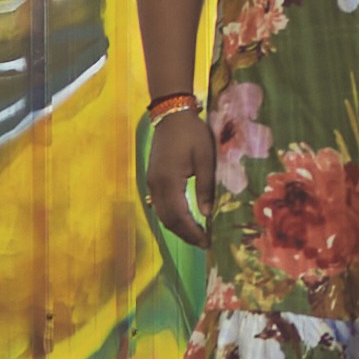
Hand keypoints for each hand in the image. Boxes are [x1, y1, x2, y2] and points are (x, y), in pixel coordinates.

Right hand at [138, 101, 208, 243]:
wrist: (171, 114)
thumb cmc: (192, 134)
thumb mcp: (205, 159)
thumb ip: (205, 187)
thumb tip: (207, 214)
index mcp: (169, 181)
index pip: (179, 216)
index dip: (192, 232)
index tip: (207, 242)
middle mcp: (156, 185)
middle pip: (168, 219)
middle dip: (185, 234)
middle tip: (203, 244)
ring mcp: (151, 182)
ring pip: (161, 214)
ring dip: (177, 228)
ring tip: (195, 235)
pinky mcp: (152, 178)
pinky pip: (160, 205)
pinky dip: (171, 217)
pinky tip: (184, 220)